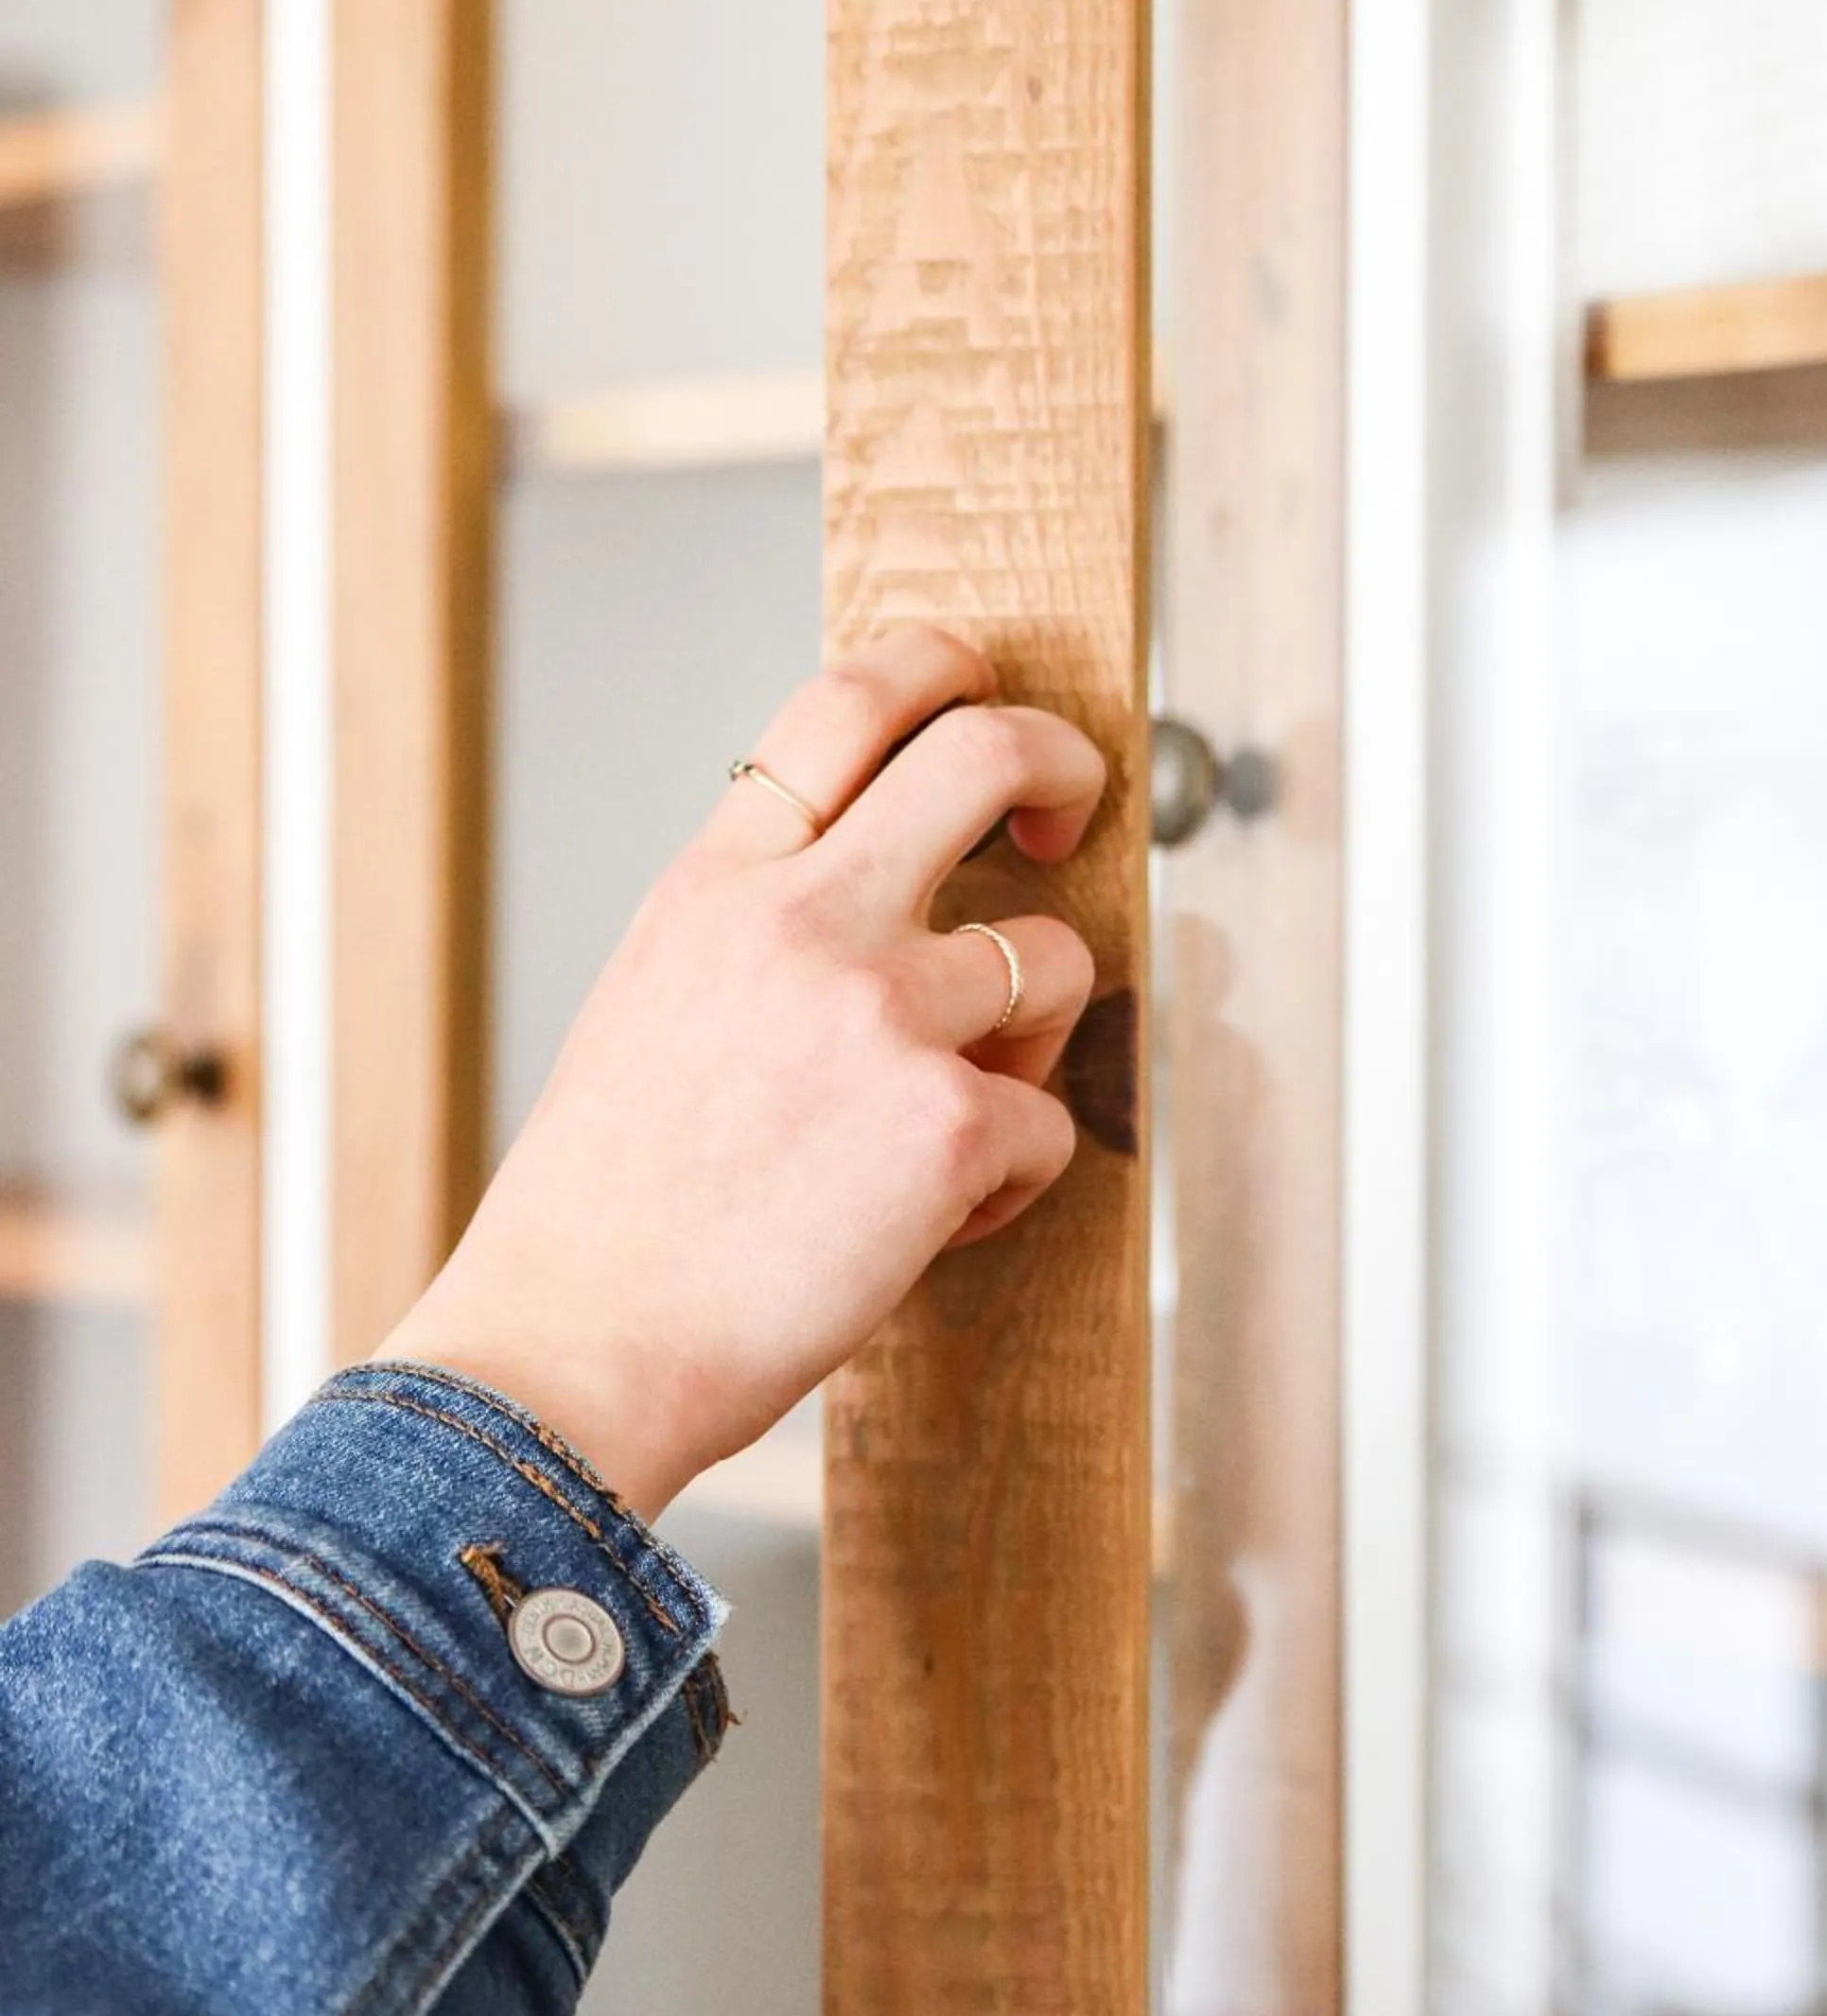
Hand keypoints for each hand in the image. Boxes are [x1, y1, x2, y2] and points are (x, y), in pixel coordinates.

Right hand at [374, 625, 1104, 1513]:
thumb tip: (875, 888)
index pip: (849, 698)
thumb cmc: (602, 1210)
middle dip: (1064, 766)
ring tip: (955, 1114)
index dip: (944, 665)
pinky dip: (1011, 1179)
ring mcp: (880, 1010)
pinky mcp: (948, 1120)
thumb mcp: (652, 999)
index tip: (983, 696)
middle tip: (1067, 820)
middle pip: (988, 750)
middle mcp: (802, 917)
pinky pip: (1050, 1121)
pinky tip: (930, 1223)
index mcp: (718, 882)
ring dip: (1034, 1037)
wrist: (571, 1350)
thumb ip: (756, 922)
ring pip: (1054, 957)